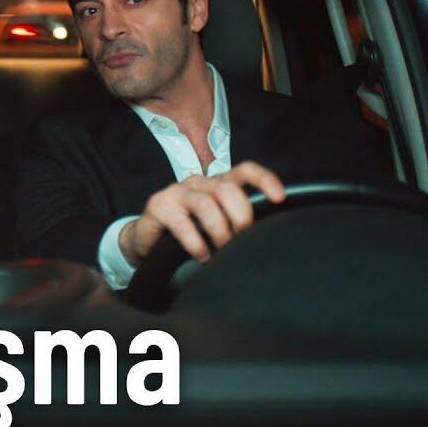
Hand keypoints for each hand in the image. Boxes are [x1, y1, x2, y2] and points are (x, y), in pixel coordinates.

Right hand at [118, 161, 284, 266]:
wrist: (147, 241)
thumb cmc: (188, 232)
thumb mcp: (216, 224)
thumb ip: (236, 222)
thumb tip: (266, 236)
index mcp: (217, 184)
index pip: (244, 171)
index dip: (264, 179)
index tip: (280, 198)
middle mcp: (198, 182)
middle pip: (227, 189)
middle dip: (241, 216)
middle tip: (242, 239)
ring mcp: (177, 191)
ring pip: (207, 204)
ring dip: (219, 231)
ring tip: (221, 250)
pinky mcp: (159, 205)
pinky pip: (183, 223)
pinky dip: (196, 243)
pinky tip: (201, 255)